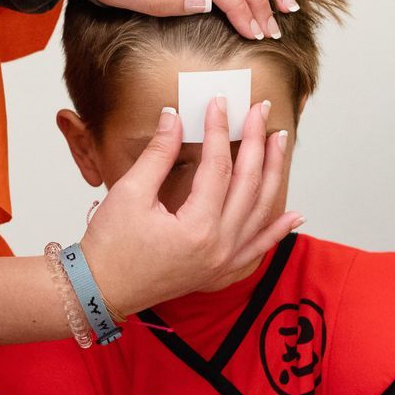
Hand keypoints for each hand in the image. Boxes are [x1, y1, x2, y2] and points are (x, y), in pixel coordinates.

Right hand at [79, 95, 300, 313]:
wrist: (99, 291)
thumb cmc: (109, 246)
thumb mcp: (130, 193)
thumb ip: (158, 153)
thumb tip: (174, 116)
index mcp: (198, 228)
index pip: (218, 166)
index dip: (219, 130)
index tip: (219, 104)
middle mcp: (219, 248)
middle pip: (248, 184)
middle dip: (256, 142)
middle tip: (260, 111)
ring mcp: (223, 263)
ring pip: (260, 212)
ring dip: (273, 175)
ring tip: (280, 143)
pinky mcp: (219, 273)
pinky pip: (257, 250)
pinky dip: (277, 232)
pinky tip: (294, 216)